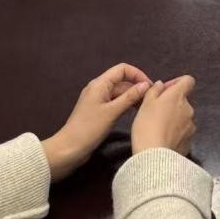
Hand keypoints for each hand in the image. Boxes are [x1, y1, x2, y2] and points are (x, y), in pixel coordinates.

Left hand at [42, 63, 152, 181]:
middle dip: (136, 86)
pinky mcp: (99, 111)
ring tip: (145, 106)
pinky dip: (125, 104)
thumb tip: (146, 85)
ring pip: (120, 92)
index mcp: (100, 84)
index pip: (122, 69)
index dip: (137, 74)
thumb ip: (129, 97)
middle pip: (122, 80)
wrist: (69, 149)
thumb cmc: (89, 128)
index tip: (149, 87)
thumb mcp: (112, 112)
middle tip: (150, 99)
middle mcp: (99, 88)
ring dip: (132, 96)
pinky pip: (115, 102)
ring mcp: (98, 100)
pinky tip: (134, 112)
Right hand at [132, 75, 196, 155]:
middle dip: (171, 104)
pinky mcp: (190, 141)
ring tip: (158, 129)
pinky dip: (175, 133)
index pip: (188, 81)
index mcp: (178, 96)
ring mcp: (191, 126)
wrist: (155, 157)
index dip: (177, 83)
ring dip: (174, 119)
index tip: (164, 91)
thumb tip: (161, 85)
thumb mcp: (145, 104)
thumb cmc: (147, 125)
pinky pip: (183, 132)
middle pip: (183, 101)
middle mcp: (189, 108)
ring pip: (183, 117)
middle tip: (155, 113)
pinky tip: (163, 140)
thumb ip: (154, 90)